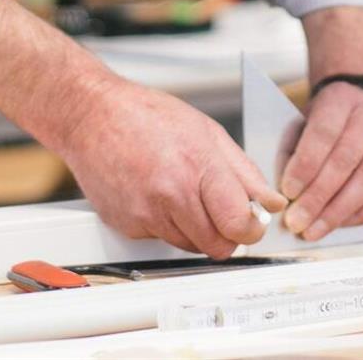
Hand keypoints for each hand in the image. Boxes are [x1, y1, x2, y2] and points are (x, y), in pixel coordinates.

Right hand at [59, 79, 284, 257]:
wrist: (92, 116)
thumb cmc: (146, 116)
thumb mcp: (207, 132)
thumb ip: (245, 172)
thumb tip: (271, 202)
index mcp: (197, 167)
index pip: (239, 225)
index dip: (251, 228)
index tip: (251, 221)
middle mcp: (171, 195)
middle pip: (217, 246)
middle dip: (226, 233)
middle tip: (220, 210)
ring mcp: (146, 214)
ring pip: (190, 246)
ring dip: (195, 229)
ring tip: (182, 193)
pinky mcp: (127, 226)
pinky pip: (160, 239)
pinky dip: (165, 224)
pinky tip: (156, 194)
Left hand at [278, 82, 362, 240]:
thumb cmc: (330, 123)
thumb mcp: (304, 122)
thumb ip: (293, 150)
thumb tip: (283, 192)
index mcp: (342, 97)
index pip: (324, 131)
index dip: (306, 164)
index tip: (289, 192)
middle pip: (346, 159)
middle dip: (319, 196)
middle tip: (299, 221)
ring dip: (340, 209)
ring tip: (317, 228)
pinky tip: (346, 223)